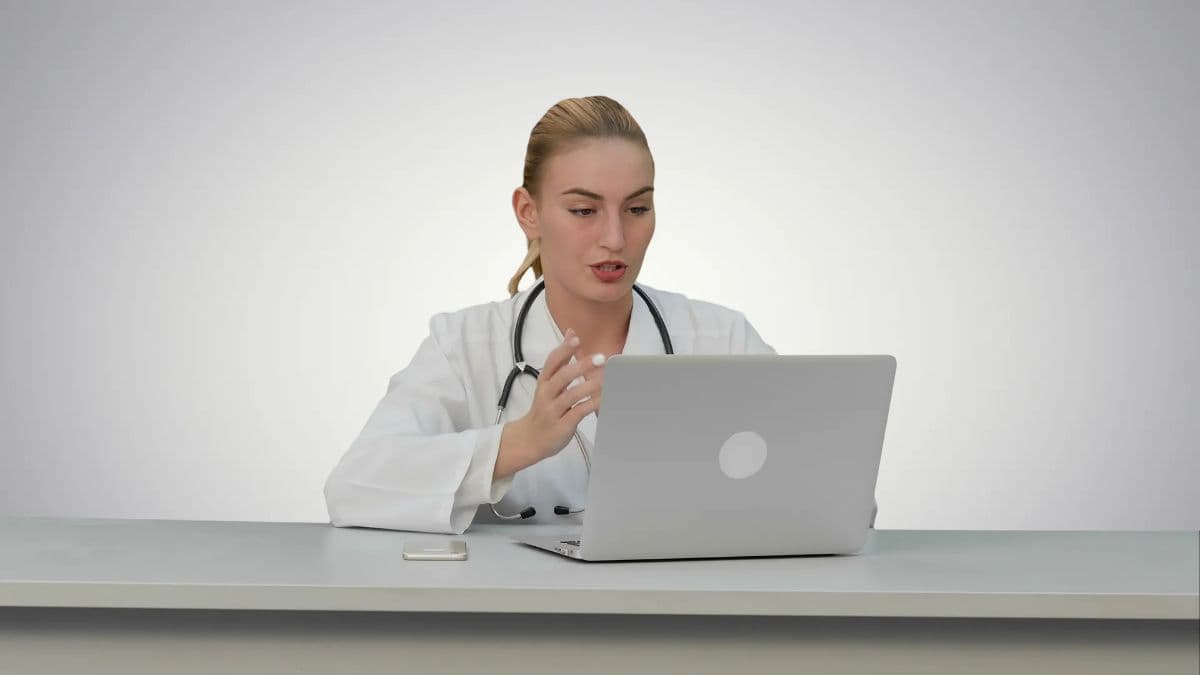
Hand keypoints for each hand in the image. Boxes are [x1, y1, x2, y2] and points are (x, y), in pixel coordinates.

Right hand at [513, 328, 605, 463]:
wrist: (530, 438)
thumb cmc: (544, 408)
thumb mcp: (549, 382)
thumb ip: (561, 359)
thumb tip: (571, 333)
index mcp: (544, 381)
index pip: (552, 362)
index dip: (563, 350)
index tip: (575, 338)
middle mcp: (547, 394)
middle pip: (562, 376)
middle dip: (581, 366)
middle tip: (600, 358)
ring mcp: (554, 410)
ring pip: (571, 395)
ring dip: (589, 385)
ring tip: (606, 378)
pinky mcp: (562, 425)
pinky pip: (578, 413)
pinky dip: (591, 405)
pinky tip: (603, 399)